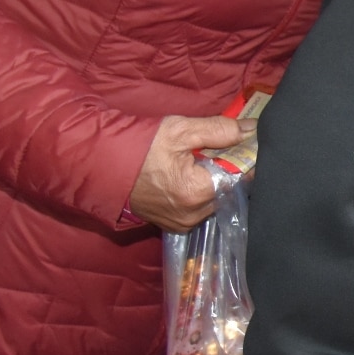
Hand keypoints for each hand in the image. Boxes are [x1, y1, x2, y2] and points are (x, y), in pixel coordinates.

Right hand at [128, 115, 253, 231]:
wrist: (101, 164)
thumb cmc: (140, 146)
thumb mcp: (181, 130)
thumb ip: (220, 130)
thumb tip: (252, 129)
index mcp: (197, 192)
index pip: (240, 177)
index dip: (243, 158)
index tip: (242, 144)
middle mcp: (193, 215)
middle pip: (229, 191)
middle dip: (227, 170)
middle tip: (215, 151)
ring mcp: (182, 223)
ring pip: (215, 201)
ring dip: (214, 182)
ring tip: (198, 163)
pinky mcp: (173, 226)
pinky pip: (199, 209)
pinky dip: (199, 194)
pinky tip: (188, 177)